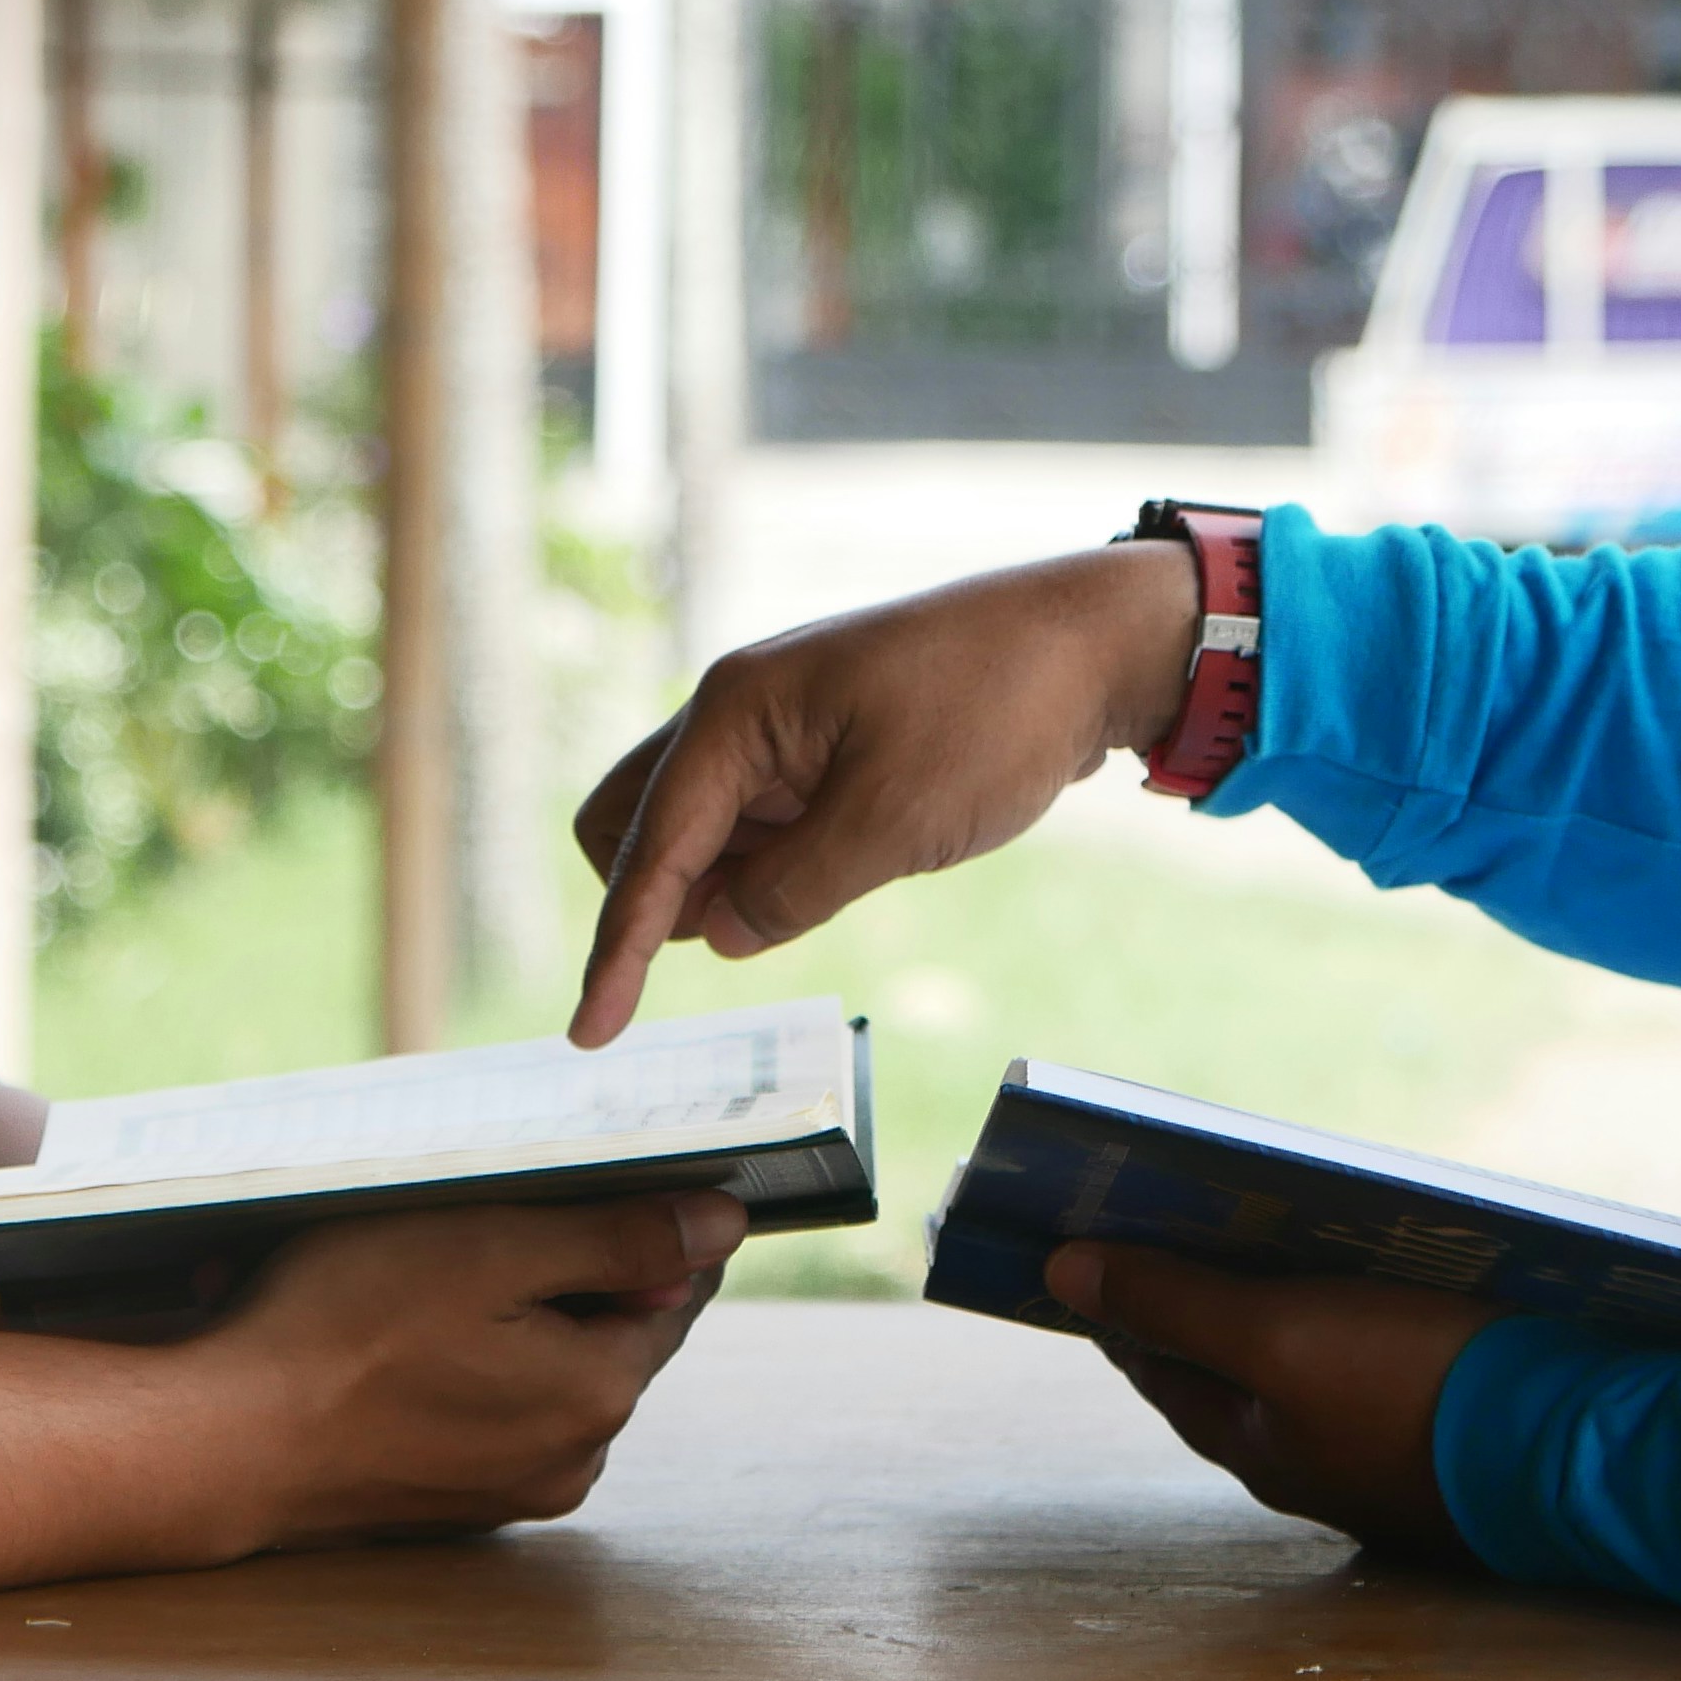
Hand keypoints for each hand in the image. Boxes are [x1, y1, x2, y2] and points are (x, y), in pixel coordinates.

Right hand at [192, 1190, 746, 1544]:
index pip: (674, 1289)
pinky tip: (395, 1330)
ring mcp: (507, 1492)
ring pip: (544, 1371)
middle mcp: (570, 1460)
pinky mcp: (449, 1504)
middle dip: (564, 1268)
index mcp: (598, 1394)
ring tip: (422, 1267)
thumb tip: (724, 1225)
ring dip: (507, 1316)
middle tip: (488, 1215)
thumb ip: (618, 1239)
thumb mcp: (491, 1248)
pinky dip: (462, 1366)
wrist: (221, 1440)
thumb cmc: (343, 1328)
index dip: (649, 1224)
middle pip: (609, 1333)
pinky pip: (486, 1412)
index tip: (605, 1181)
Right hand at [566, 543, 1203, 1042]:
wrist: (1090, 645)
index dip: (617, 948)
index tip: (590, 1034)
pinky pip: (758, 822)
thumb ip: (793, 890)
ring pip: (698, 826)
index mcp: (737, 713)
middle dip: (651, 897)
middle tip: (727, 944)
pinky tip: (829, 879)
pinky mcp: (824, 750)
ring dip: (719, 883)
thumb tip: (720, 934)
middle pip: (634, 824)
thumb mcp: (894, 821)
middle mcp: (741, 714)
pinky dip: (768, 866)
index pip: (647, 848)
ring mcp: (781, 731)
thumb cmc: (995, 710)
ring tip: (824, 889)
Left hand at [1044, 1244, 1499, 1562]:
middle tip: (1176, 1225)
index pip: (1158, 1365)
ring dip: (1283, 1308)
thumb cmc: (1415, 1391)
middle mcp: (1310, 1463)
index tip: (1084, 1244)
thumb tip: (1059, 1274)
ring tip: (1276, 1236)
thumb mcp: (1278, 1335)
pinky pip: (1377, 1370)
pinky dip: (1355, 1323)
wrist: (1576, 1452)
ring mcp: (1382, 1457)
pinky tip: (1379, 1281)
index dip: (1119, 1302)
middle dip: (1197, 1300)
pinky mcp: (1448, 1437)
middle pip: (1230, 1369)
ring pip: (1307, 1372)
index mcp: (1257, 1443)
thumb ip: (1172, 1302)